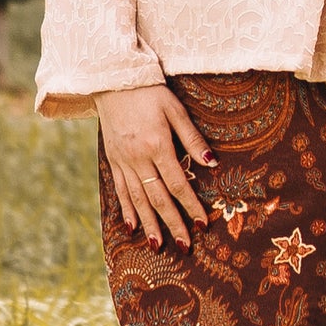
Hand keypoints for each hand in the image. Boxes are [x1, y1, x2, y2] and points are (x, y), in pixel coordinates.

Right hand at [96, 84, 214, 249]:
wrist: (113, 80)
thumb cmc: (150, 92)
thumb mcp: (175, 109)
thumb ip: (192, 138)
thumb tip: (212, 163)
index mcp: (157, 145)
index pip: (178, 184)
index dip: (191, 206)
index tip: (203, 224)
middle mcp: (138, 158)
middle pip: (158, 198)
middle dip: (173, 224)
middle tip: (185, 246)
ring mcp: (123, 161)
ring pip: (138, 199)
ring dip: (150, 224)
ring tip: (158, 246)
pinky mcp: (113, 159)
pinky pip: (120, 190)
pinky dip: (127, 210)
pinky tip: (133, 226)